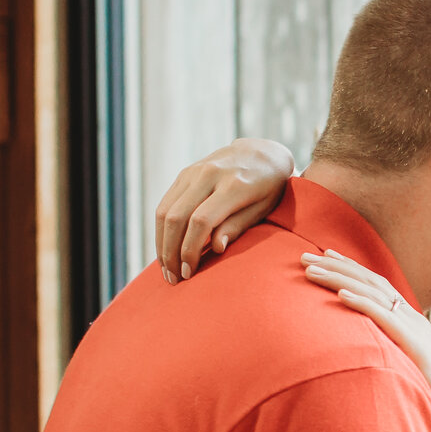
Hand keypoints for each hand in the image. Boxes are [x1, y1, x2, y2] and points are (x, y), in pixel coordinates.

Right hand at [155, 138, 294, 281]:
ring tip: (166, 269)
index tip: (189, 273)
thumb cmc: (269, 188)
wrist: (262, 152)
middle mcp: (209, 174)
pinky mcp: (184, 173)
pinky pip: (165, 203)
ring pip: (164, 210)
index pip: (201, 221)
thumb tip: (217, 248)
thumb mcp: (264, 208)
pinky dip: (162, 229)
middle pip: (177, 217)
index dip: (191, 249)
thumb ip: (239, 226)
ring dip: (161, 243)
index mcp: (233, 185)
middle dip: (171, 252)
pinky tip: (166, 249)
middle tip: (174, 279)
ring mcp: (193, 172)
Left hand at [301, 250, 430, 431]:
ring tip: (314, 269)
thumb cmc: (428, 399)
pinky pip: (385, 318)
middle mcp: (413, 318)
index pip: (375, 285)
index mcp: (408, 322)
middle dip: (337, 266)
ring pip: (374, 293)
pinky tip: (341, 295)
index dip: (349, 268)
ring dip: (341, 279)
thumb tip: (357, 358)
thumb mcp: (400, 370)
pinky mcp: (416, 344)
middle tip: (305, 256)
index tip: (322, 256)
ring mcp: (416, 329)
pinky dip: (362, 304)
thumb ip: (382, 357)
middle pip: (371, 281)